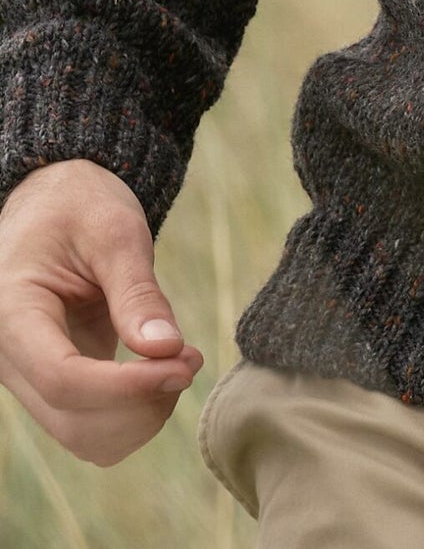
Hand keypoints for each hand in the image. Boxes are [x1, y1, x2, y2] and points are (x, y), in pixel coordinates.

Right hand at [0, 158, 203, 465]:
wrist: (56, 201)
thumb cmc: (81, 205)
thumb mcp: (114, 231)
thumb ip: (137, 292)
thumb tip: (167, 350)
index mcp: (12, 313)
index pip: (62, 379)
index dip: (127, 386)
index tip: (184, 364)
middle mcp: (11, 358)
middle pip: (73, 420)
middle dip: (142, 403)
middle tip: (191, 357)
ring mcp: (32, 377)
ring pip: (83, 437)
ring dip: (141, 417)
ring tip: (180, 361)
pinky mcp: (57, 383)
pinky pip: (92, 426)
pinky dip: (134, 415)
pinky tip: (162, 371)